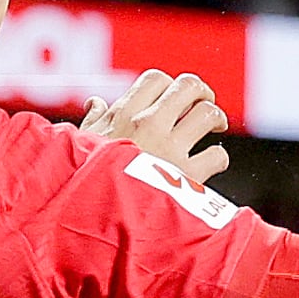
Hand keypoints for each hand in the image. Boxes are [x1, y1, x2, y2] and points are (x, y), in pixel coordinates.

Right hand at [77, 70, 234, 179]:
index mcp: (123, 115)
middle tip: (200, 104)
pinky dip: (217, 158)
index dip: (169, 85)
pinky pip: (216, 155)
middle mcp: (148, 125)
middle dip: (200, 92)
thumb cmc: (84, 181)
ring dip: (215, 118)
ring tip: (213, 127)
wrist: (92, 218)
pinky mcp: (186, 177)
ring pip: (208, 113)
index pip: (156, 79)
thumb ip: (93, 121)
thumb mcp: (81, 145)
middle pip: (188, 86)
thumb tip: (95, 104)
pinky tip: (209, 163)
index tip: (171, 99)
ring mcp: (169, 149)